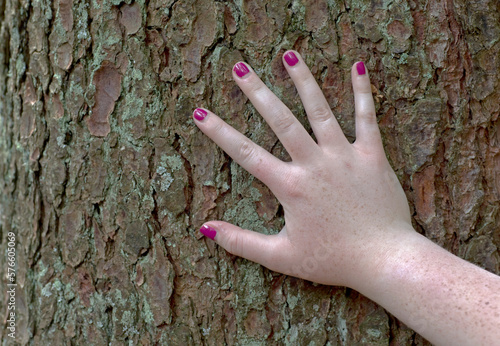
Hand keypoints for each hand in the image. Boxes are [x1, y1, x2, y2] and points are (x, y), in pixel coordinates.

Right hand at [193, 51, 412, 288]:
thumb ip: (241, 242)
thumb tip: (206, 229)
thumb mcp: (281, 257)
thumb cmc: (333, 260)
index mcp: (291, 186)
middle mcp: (314, 164)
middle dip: (257, 92)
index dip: (219, 132)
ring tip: (288, 54)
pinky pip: (367, 118)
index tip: (200, 112)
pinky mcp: (372, 156)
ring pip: (320, 110)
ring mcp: (344, 156)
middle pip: (281, 121)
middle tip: (240, 67)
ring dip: (303, 80)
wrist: (384, 260)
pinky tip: (358, 66)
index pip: (246, 153)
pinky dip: (362, 91)